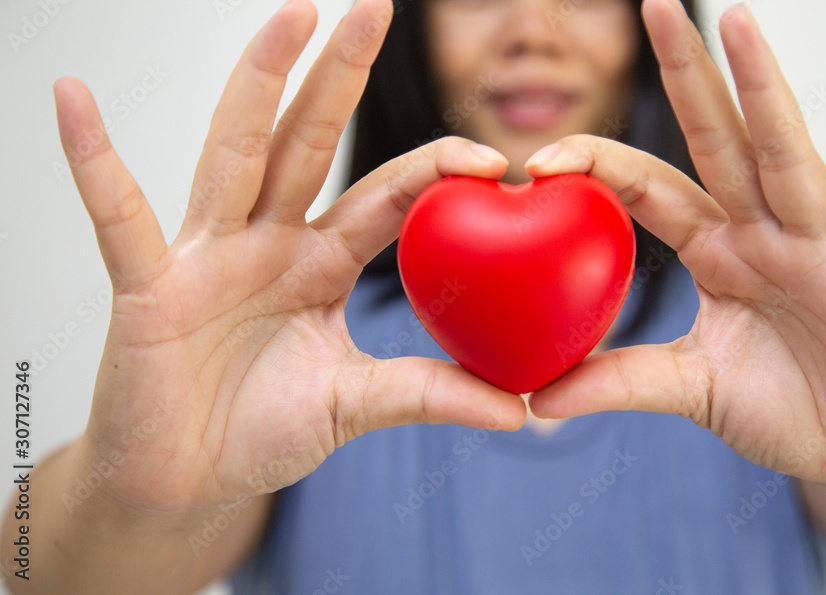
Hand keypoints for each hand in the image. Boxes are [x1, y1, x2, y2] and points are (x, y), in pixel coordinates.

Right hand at [55, 0, 523, 515]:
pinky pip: (120, 215)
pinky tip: (73, 98)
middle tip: (374, 7)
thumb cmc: (260, 431)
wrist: (184, 479)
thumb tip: (519, 410)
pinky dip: (94, 161)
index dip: (434, 172)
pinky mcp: (149, 282)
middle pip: (310, 142)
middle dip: (341, 76)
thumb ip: (429, 393)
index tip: (494, 161)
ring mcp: (208, 254)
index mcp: (321, 263)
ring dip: (260, 82)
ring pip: (237, 153)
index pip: (384, 197)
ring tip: (291, 14)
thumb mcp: (356, 405)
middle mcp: (268, 241)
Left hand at [526, 0, 825, 493]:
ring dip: (765, 93)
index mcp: (717, 254)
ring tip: (739, 24)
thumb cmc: (786, 410)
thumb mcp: (688, 389)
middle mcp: (765, 236)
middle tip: (653, 6)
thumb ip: (618, 383)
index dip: (599, 165)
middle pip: (719, 143)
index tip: (539, 158)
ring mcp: (822, 250)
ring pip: (789, 159)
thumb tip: (534, 400)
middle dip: (687, 77)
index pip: (651, 189)